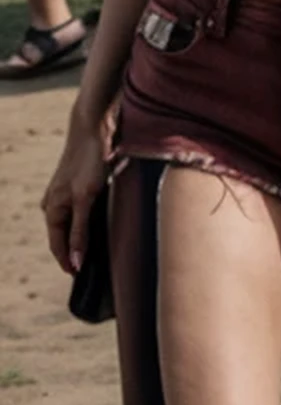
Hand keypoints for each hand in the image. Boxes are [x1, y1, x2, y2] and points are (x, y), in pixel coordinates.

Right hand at [43, 117, 108, 272]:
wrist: (95, 126)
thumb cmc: (90, 160)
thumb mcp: (86, 197)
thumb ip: (80, 230)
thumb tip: (75, 261)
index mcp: (52, 210)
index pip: (58, 245)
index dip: (68, 262)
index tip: (80, 278)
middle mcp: (55, 203)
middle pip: (65, 236)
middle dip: (75, 252)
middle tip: (94, 270)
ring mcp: (67, 193)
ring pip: (74, 223)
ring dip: (84, 237)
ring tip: (100, 251)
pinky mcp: (80, 184)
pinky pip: (82, 210)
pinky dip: (90, 222)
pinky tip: (104, 224)